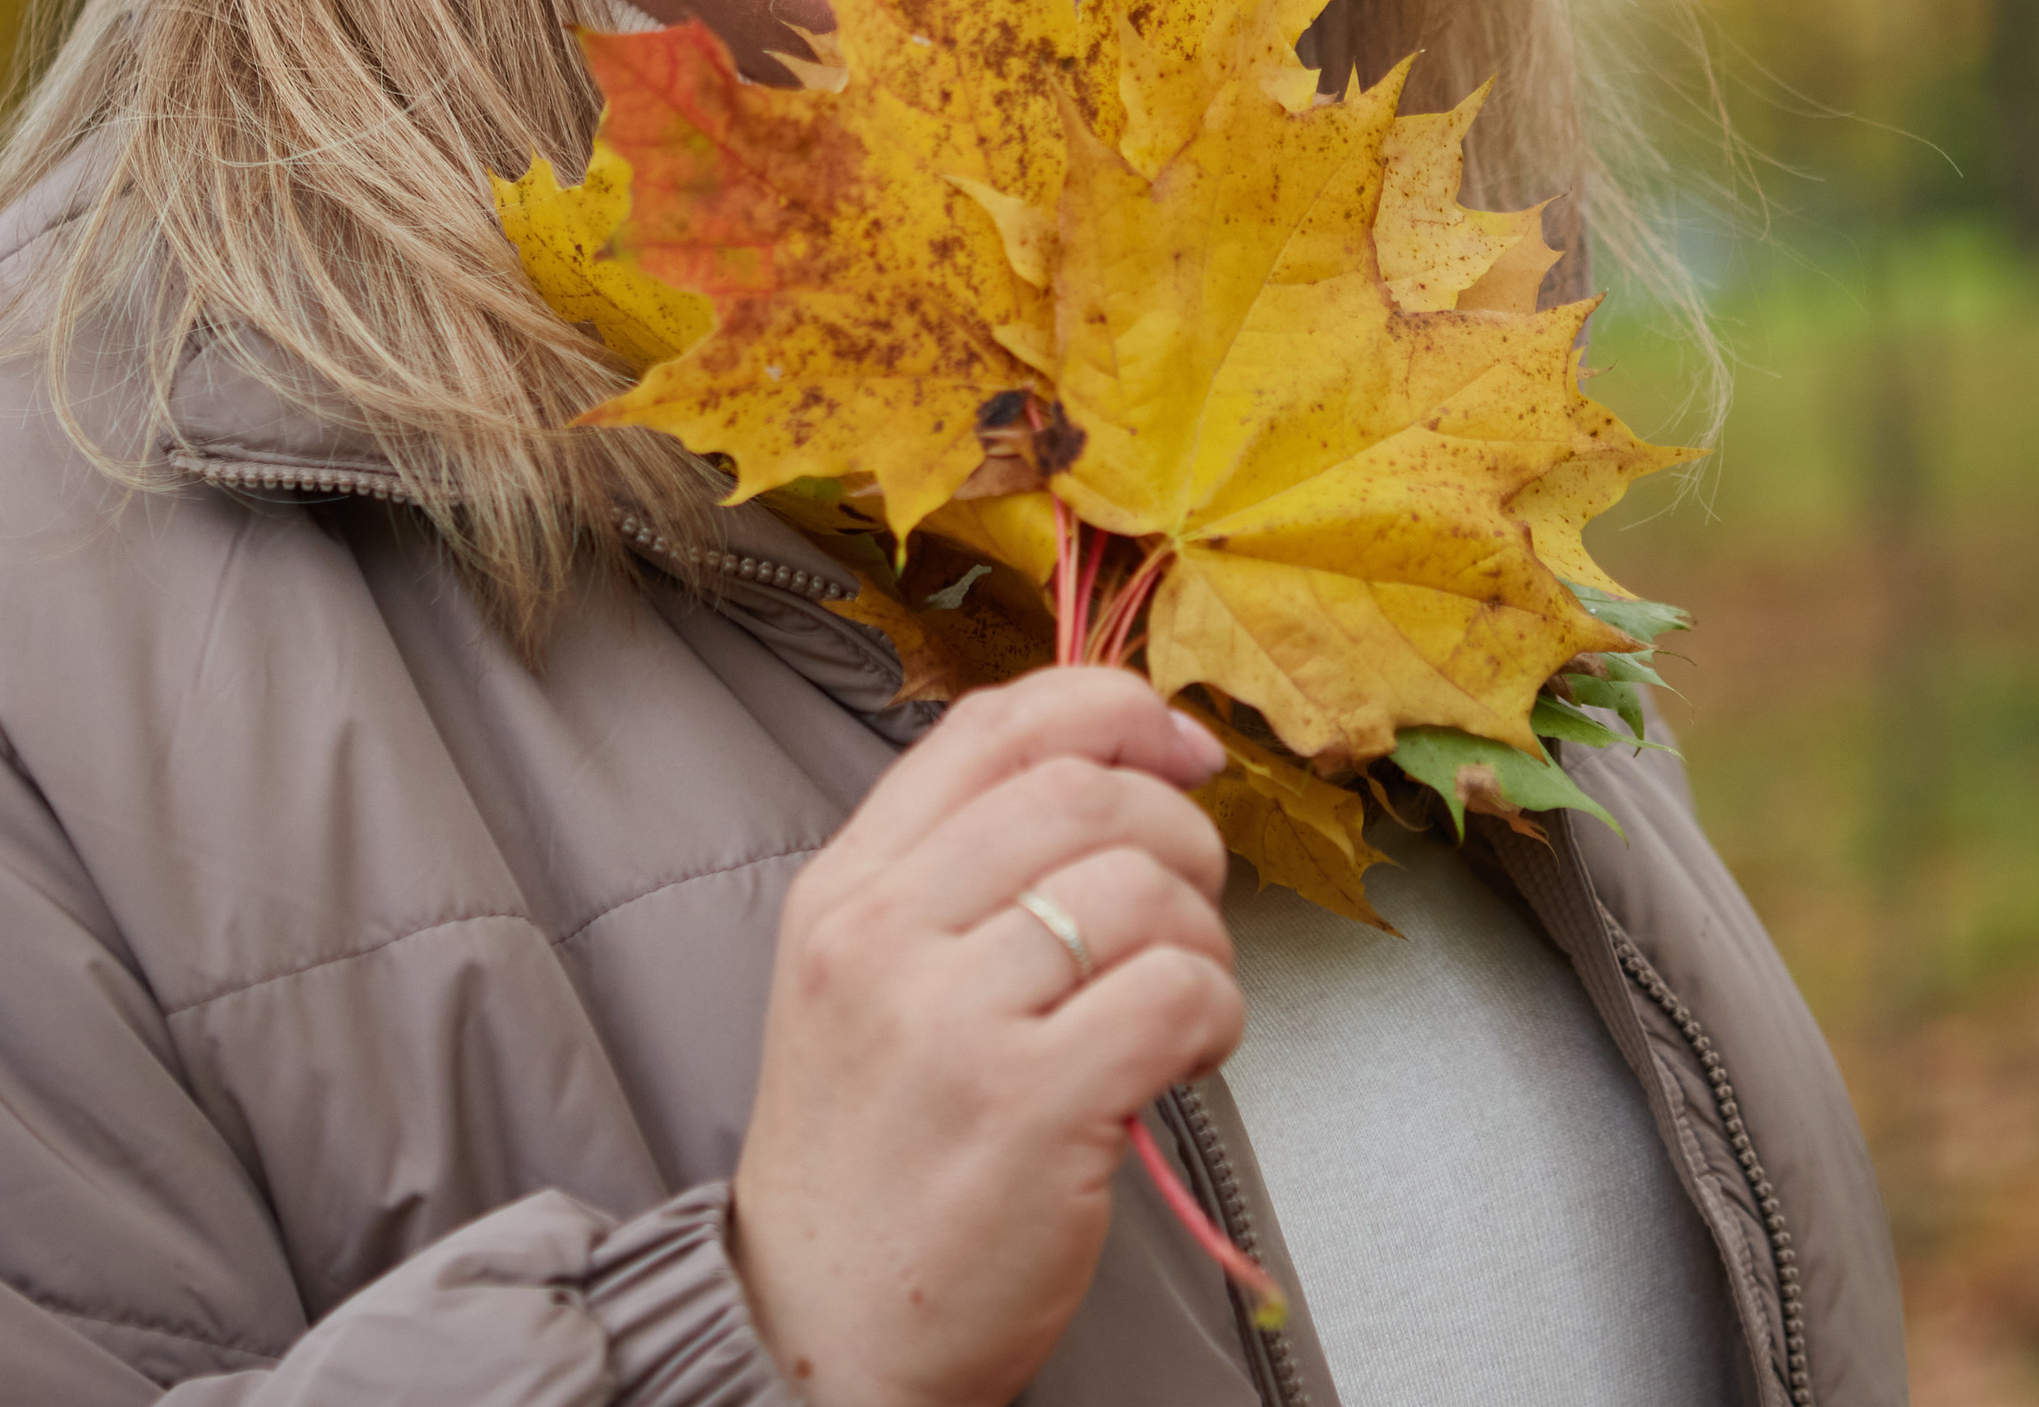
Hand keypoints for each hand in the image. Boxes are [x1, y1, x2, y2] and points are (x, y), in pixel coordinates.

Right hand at [728, 668, 1238, 1406]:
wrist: (822, 1330)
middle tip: (1191, 893)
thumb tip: (1117, 765)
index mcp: (848, 886)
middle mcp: (886, 934)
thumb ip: (960, 866)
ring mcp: (953, 1019)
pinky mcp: (1031, 1106)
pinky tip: (1187, 1051)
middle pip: (1083, 791)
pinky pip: (1177, 991)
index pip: (994, 725)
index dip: (1112, 707)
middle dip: (1178, 828)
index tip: (1177, 744)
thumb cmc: (871, 1151)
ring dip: (1203, 931)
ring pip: (1143, 888)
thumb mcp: (866, 974)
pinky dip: (1216, 1009)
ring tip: (1180, 991)